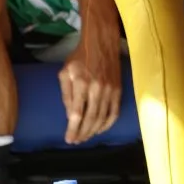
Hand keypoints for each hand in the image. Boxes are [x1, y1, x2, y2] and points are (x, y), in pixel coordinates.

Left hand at [58, 23, 121, 144]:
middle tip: (76, 141)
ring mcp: (110, 89)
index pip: (77, 113)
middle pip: (91, 118)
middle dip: (83, 133)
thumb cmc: (80, 57)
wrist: (102, 42)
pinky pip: (115, 111)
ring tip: (86, 137)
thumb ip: (66, 94)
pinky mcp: (118, 89)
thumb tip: (70, 115)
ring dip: (94, 130)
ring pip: (103, 117)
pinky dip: (108, 123)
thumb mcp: (65, 72)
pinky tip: (100, 129)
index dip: (73, 129)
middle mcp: (97, 88)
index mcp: (82, 83)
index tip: (69, 139)